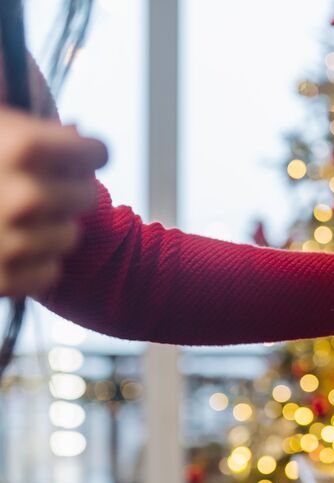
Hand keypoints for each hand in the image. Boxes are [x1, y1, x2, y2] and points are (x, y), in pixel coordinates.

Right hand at [0, 107, 107, 296]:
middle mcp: (23, 198)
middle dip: (69, 186)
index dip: (90, 150)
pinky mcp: (2, 281)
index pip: (94, 152)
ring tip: (12, 214)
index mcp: (19, 148)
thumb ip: (19, 119)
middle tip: (43, 181)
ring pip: (68, 235)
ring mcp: (12, 243)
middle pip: (86, 195)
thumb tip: (72, 133)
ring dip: (48, 226)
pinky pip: (48, 272)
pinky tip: (4, 245)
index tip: (84, 150)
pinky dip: (32, 262)